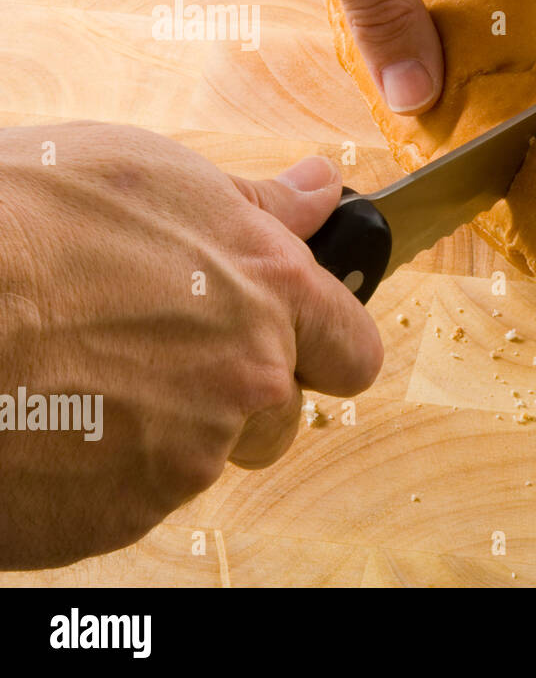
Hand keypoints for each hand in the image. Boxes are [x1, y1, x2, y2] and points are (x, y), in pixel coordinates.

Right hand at [0, 123, 381, 568]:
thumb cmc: (24, 222)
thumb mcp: (152, 175)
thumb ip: (257, 201)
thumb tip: (323, 188)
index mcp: (271, 292)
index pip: (353, 349)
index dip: (326, 346)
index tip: (299, 342)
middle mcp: (250, 378)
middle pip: (283, 412)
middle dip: (240, 393)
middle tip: (158, 354)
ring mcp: (192, 452)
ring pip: (208, 456)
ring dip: (168, 431)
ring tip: (87, 379)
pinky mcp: (128, 510)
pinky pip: (137, 497)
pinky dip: (104, 470)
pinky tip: (54, 419)